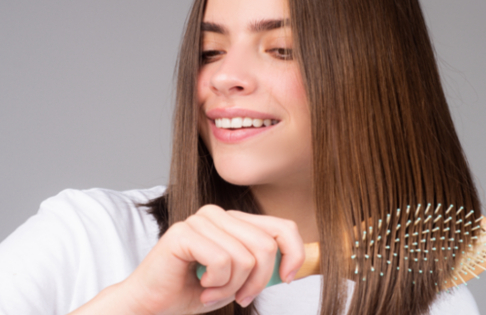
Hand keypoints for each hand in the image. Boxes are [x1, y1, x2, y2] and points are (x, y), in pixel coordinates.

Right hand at [118, 205, 304, 314]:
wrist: (151, 306)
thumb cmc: (193, 291)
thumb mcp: (240, 279)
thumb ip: (264, 266)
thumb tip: (300, 263)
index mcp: (235, 221)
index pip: (282, 226)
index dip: (293, 253)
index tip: (286, 279)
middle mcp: (219, 214)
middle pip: (266, 245)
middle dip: (258, 281)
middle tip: (241, 298)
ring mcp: (201, 220)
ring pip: (245, 257)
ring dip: (232, 287)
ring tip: (211, 291)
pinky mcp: (185, 232)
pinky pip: (222, 261)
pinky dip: (216, 284)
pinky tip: (200, 287)